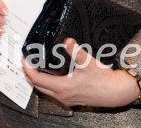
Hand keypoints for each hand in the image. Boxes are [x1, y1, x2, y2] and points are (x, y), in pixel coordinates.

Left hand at [22, 38, 139, 107]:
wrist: (116, 92)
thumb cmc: (104, 80)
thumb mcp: (89, 62)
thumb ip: (76, 50)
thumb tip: (66, 40)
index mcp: (63, 87)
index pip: (37, 80)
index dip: (28, 69)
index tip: (24, 60)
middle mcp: (62, 96)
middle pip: (38, 87)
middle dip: (30, 75)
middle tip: (27, 63)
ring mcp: (67, 99)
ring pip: (46, 91)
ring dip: (38, 81)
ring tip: (35, 68)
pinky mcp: (72, 99)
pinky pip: (54, 93)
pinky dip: (48, 84)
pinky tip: (51, 76)